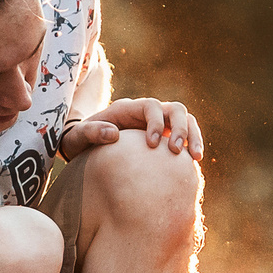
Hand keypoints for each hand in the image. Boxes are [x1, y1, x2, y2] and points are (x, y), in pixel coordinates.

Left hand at [62, 97, 203, 160]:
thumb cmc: (78, 141)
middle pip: (174, 109)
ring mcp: (157, 123)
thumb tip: (113, 134)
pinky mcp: (163, 137)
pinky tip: (193, 165)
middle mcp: (145, 113)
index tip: (151, 144)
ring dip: (193, 135)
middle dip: (180, 127)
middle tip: (176, 151)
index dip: (155, 121)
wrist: (82, 147)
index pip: (150, 106)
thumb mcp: (76, 137)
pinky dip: (192, 146)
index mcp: (126, 109)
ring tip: (195, 158)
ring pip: (185, 120)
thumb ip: (90, 132)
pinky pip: (185, 136)